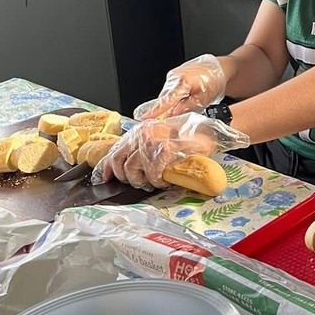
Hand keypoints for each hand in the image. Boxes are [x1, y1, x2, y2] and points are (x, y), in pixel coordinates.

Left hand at [91, 111, 248, 189]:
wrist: (210, 131)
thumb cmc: (188, 137)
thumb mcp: (160, 139)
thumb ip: (143, 149)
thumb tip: (129, 166)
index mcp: (139, 131)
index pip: (114, 151)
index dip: (106, 168)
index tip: (105, 179)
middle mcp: (142, 133)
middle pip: (120, 163)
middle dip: (127, 178)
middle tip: (141, 183)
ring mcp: (153, 140)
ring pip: (133, 169)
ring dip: (143, 181)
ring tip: (154, 182)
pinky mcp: (165, 149)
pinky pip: (153, 173)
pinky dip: (157, 181)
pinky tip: (164, 180)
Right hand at [133, 54, 226, 119]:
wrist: (220, 68)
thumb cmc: (215, 81)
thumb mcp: (204, 99)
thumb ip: (187, 108)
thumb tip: (173, 117)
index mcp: (182, 81)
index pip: (165, 100)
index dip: (154, 112)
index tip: (144, 119)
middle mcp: (174, 77)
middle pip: (163, 99)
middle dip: (161, 112)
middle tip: (159, 125)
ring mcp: (173, 76)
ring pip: (166, 96)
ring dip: (168, 106)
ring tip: (175, 113)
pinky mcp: (174, 77)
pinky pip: (169, 91)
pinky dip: (172, 100)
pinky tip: (178, 105)